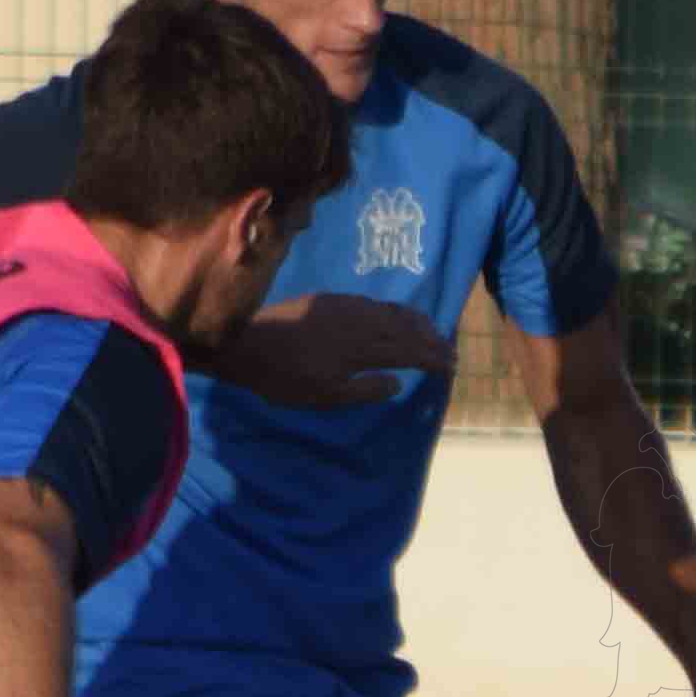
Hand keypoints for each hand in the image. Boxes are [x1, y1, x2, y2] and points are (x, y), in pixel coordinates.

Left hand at [210, 294, 452, 410]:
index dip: (431, 358)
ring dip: (415, 322)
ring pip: (390, 311)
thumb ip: (364, 390)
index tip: (450, 366)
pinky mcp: (330, 300)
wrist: (245, 343)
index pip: (407, 351)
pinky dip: (392, 310)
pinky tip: (395, 316)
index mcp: (360, 349)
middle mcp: (359, 322)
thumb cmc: (284, 378)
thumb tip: (398, 382)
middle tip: (450, 350)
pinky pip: (372, 303)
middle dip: (431, 339)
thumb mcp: (324, 396)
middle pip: (405, 328)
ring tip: (432, 331)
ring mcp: (345, 307)